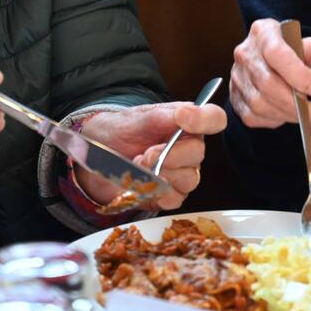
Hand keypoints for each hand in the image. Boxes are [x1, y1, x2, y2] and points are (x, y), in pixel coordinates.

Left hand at [75, 103, 226, 210]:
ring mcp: (183, 172)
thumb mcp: (134, 119)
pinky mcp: (171, 194)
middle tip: (145, 153)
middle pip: (198, 153)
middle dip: (169, 154)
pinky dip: (156, 192)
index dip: (205, 120)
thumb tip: (186, 112)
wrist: (97, 157)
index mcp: (187, 121)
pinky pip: (175, 199)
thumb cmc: (119, 132)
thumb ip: (161, 116)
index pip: (213, 118)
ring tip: (138, 166)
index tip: (183, 120)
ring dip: (159, 174)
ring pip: (189, 179)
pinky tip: (142, 183)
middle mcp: (189, 146)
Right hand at [229, 18, 310, 129]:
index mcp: (262, 33)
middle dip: (297, 104)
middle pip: (268, 83)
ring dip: (288, 115)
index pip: (276, 53)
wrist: (264, 58)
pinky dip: (275, 120)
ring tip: (310, 118)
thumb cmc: (285, 49)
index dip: (297, 73)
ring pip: (260, 104)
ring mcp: (237, 77)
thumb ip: (310, 48)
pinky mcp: (235, 97)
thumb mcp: (299, 42)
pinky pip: (254, 116)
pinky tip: (288, 115)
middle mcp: (245, 54)